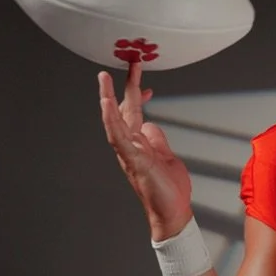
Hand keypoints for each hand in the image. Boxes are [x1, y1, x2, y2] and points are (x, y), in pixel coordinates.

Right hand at [99, 63, 191, 240]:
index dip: (135, 94)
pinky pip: (118, 138)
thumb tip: (148, 123)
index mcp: (139, 142)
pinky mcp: (134, 160)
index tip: (142, 79)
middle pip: (123, 111)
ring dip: (108, 100)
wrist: (172, 213)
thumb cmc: (169, 188)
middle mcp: (130, 146)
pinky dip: (111, 120)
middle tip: (129, 61)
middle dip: (123, 86)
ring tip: (103, 79)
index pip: (133, 112)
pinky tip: (106, 105)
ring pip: (113, 122)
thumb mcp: (166, 154)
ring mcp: (129, 153)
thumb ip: (156, 138)